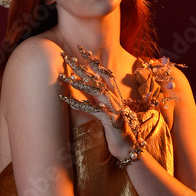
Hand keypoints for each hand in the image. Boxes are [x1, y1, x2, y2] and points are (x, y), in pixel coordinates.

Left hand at [57, 46, 138, 160]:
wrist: (130, 146)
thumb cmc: (116, 128)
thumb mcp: (105, 110)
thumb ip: (96, 97)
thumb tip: (82, 85)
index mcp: (113, 94)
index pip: (102, 72)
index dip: (92, 60)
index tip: (80, 48)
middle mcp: (114, 98)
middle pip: (96, 78)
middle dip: (81, 66)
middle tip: (66, 56)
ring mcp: (113, 108)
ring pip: (96, 91)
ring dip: (79, 83)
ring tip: (65, 77)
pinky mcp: (110, 121)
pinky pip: (94, 110)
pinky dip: (80, 104)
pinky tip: (69, 101)